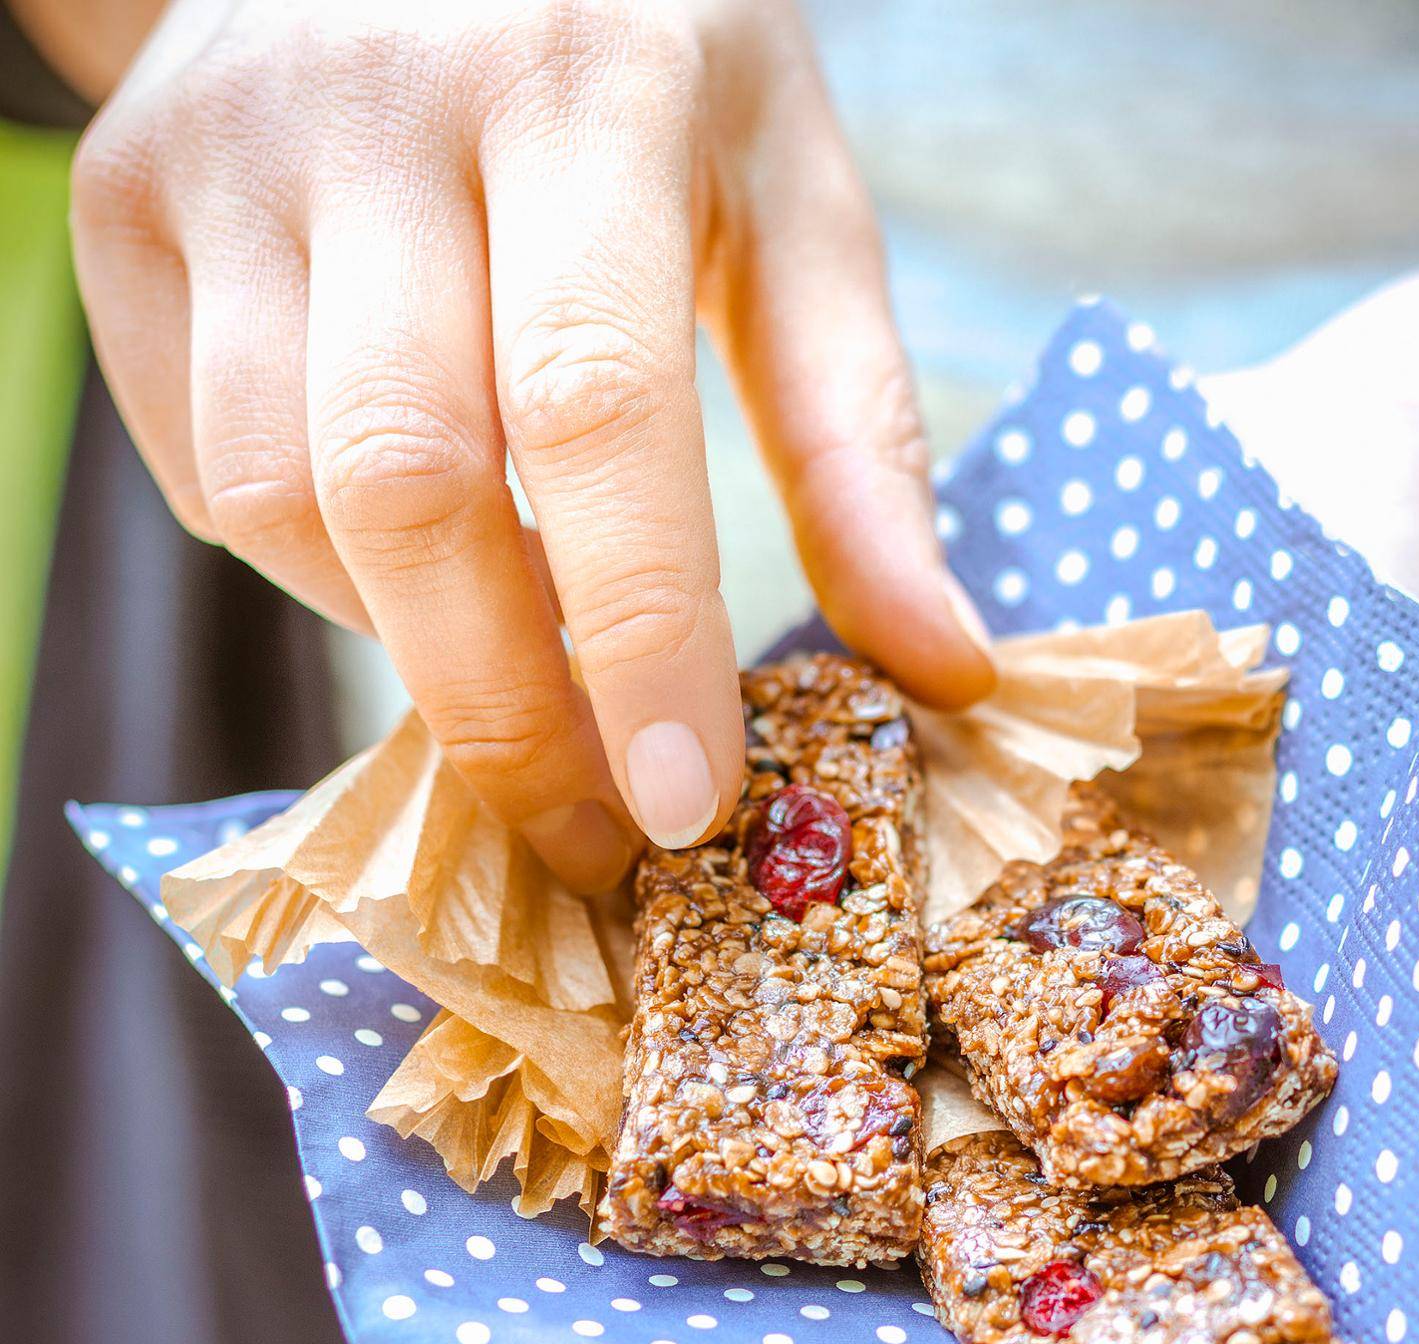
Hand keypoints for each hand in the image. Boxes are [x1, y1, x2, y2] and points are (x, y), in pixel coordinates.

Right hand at [69, 0, 994, 888]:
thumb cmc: (649, 72)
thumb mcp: (794, 208)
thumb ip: (863, 440)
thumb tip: (939, 669)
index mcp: (585, 95)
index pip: (595, 407)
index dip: (637, 638)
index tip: (689, 811)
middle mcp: (375, 112)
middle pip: (409, 490)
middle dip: (506, 716)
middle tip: (599, 841)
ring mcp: (221, 159)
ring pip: (284, 500)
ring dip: (413, 648)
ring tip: (528, 676)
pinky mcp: (126, 213)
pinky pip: (209, 474)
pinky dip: (324, 574)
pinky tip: (421, 559)